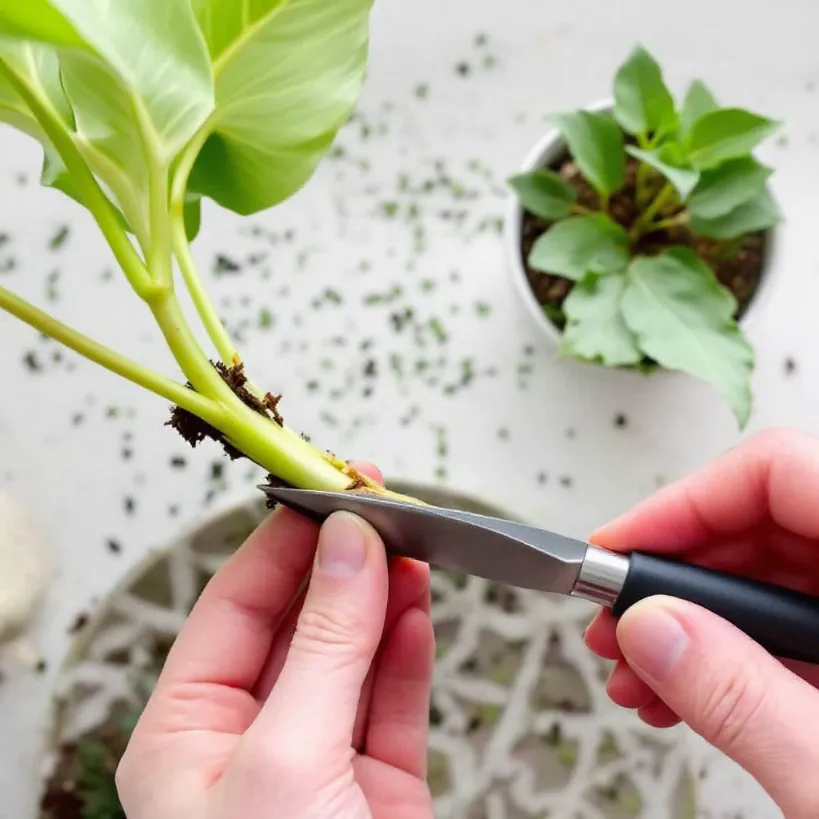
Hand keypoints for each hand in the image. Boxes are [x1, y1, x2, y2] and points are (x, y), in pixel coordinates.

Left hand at [116, 463, 434, 818]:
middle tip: (375, 504)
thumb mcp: (287, 756)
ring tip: (408, 543)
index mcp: (187, 737)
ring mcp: (320, 759)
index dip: (279, 543)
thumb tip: (350, 544)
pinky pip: (394, 698)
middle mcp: (250, 741)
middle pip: (297, 623)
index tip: (322, 493)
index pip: (233, 609)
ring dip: (381, 597)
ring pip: (352, 655)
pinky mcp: (380, 783)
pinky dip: (409, 650)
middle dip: (338, 563)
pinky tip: (416, 605)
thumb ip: (325, 645)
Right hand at [585, 429, 818, 817]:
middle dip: (673, 576)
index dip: (687, 502)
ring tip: (638, 673)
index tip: (623, 549)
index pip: (783, 474)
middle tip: (618, 621)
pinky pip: (783, 630)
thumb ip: (746, 701)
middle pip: (763, 525)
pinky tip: (680, 692)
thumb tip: (653, 629)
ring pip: (765, 579)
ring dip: (686, 622)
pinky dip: (721, 656)